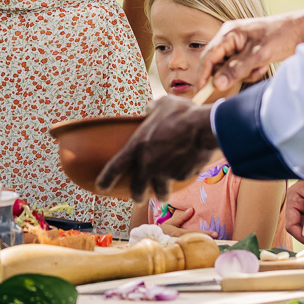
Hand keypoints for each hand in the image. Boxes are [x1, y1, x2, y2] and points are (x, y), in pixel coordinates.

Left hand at [94, 96, 220, 201]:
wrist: (203, 127)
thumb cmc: (180, 113)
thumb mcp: (162, 105)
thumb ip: (152, 110)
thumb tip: (149, 110)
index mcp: (137, 146)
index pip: (115, 167)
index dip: (106, 179)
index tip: (101, 187)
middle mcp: (148, 164)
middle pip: (137, 188)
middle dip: (136, 195)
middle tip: (137, 198)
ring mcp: (166, 173)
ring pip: (160, 191)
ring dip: (161, 195)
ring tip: (162, 197)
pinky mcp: (182, 177)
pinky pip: (179, 179)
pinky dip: (180, 178)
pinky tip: (186, 171)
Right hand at [196, 10, 303, 99]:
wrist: (302, 31)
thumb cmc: (280, 36)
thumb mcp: (258, 55)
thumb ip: (236, 69)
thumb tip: (217, 84)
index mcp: (228, 33)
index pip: (208, 56)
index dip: (203, 75)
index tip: (200, 91)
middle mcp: (231, 39)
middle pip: (218, 64)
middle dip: (229, 74)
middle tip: (240, 79)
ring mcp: (240, 46)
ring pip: (231, 69)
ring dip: (245, 73)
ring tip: (260, 67)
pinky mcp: (248, 54)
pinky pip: (242, 69)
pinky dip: (252, 72)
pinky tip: (264, 65)